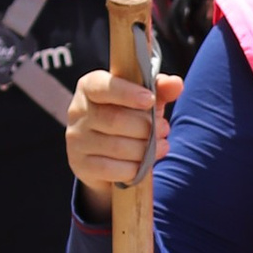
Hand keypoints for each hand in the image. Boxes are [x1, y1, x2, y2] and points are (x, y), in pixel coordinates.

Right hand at [65, 65, 180, 213]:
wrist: (103, 154)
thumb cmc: (127, 117)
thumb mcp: (143, 101)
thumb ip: (160, 89)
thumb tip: (176, 84)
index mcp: (90, 87)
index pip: (104, 86)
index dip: (127, 93)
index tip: (150, 99)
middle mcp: (78, 111)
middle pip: (115, 119)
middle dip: (146, 127)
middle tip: (164, 129)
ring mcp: (76, 139)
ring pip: (116, 146)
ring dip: (145, 149)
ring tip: (160, 146)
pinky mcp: (81, 164)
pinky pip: (111, 169)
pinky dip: (133, 168)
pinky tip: (143, 164)